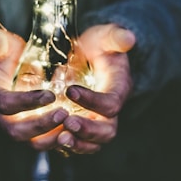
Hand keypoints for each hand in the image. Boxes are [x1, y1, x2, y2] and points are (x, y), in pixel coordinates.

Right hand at [0, 28, 68, 147]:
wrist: (6, 70)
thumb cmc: (5, 56)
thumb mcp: (0, 45)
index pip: (5, 104)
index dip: (26, 102)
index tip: (50, 95)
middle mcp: (1, 116)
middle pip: (17, 131)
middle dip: (41, 125)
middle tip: (64, 114)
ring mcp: (16, 125)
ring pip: (31, 141)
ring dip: (52, 137)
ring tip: (73, 125)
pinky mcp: (30, 129)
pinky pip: (44, 141)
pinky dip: (59, 139)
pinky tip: (76, 131)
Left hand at [56, 24, 135, 154]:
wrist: (92, 56)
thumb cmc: (99, 46)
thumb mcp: (106, 37)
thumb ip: (116, 37)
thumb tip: (129, 38)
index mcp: (118, 89)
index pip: (111, 103)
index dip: (93, 101)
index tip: (70, 90)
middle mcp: (110, 109)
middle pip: (107, 130)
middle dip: (88, 130)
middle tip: (67, 123)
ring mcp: (97, 119)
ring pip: (94, 142)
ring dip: (78, 143)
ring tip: (59, 138)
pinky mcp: (83, 123)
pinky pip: (79, 141)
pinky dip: (67, 144)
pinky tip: (51, 138)